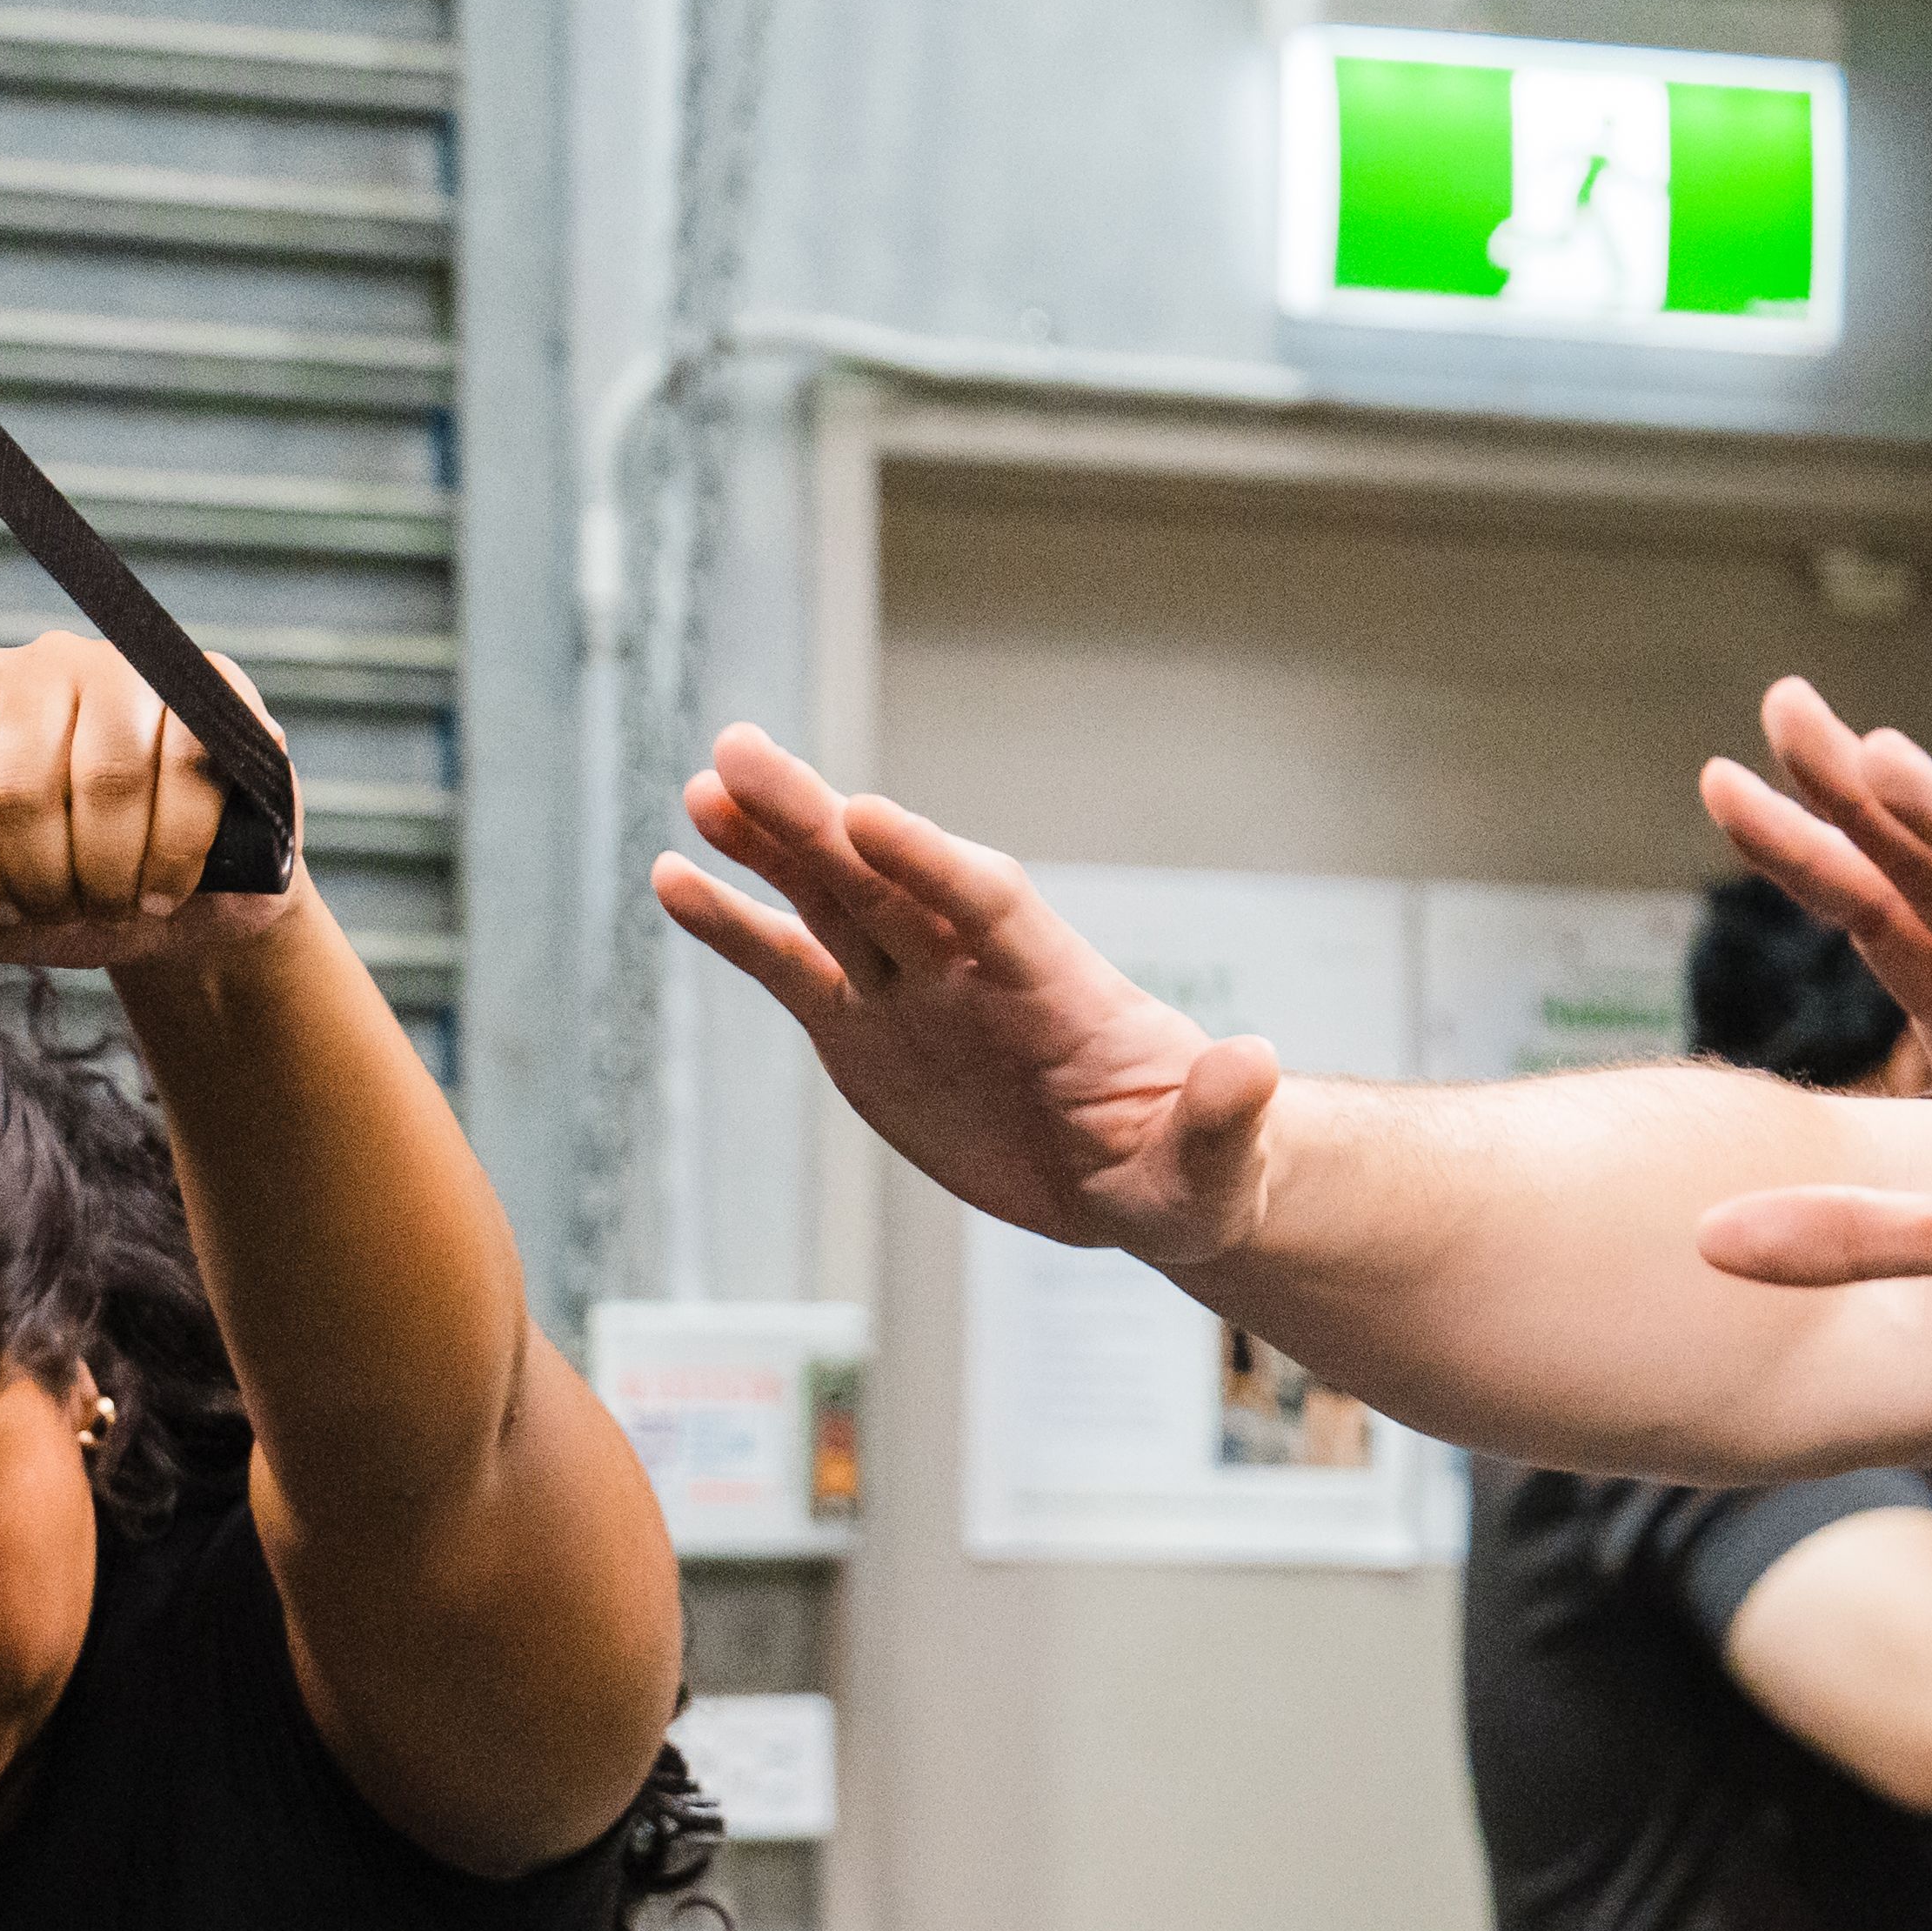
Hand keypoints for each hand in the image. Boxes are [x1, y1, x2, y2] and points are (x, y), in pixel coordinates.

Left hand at [0, 635, 298, 974]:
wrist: (185, 894)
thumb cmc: (74, 888)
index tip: (3, 904)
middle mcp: (41, 664)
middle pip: (20, 784)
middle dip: (47, 881)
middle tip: (72, 912)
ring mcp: (128, 668)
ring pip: (108, 776)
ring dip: (113, 874)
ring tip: (118, 905)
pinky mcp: (210, 691)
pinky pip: (188, 765)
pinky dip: (177, 850)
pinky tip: (166, 888)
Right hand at [654, 726, 1282, 1265]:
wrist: (1141, 1180)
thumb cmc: (1192, 1169)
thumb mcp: (1215, 1164)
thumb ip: (1222, 1116)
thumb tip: (1258, 1065)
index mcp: (1059, 987)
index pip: (989, 907)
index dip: (931, 864)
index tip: (869, 817)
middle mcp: (973, 970)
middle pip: (888, 881)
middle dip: (818, 820)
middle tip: (740, 750)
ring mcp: (914, 993)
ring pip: (832, 902)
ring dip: (768, 845)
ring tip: (701, 788)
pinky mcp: (866, 1031)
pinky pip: (793, 969)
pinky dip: (737, 927)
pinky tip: (673, 880)